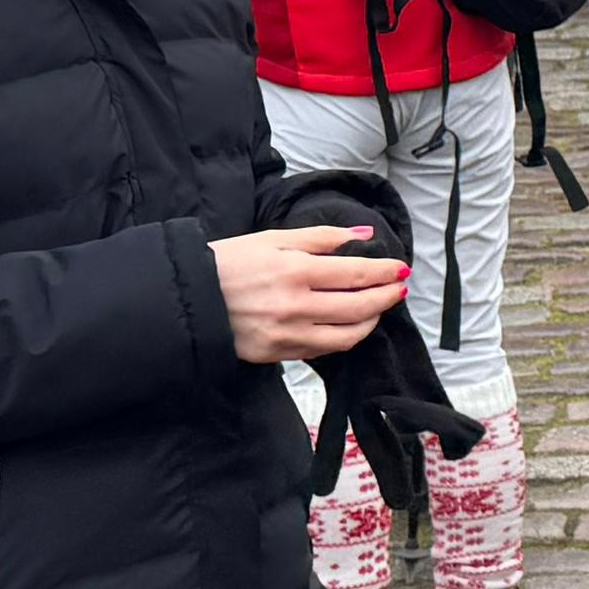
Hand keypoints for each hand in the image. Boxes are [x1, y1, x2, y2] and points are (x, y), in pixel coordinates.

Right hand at [212, 223, 408, 365]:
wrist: (187, 298)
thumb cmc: (229, 262)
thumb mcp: (272, 238)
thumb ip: (321, 237)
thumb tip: (362, 233)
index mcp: (294, 270)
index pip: (356, 273)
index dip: (384, 272)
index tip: (401, 269)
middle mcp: (295, 305)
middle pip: (359, 306)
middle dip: (387, 297)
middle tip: (399, 288)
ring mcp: (287, 334)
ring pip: (347, 336)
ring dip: (371, 322)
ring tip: (378, 308)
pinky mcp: (277, 354)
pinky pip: (323, 350)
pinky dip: (344, 338)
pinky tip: (350, 325)